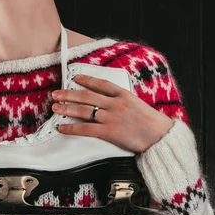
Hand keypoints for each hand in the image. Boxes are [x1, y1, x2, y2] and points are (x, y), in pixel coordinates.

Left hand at [51, 74, 174, 153]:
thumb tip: (111, 102)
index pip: (101, 84)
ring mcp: (111, 117)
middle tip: (56, 94)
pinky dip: (72, 127)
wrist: (159, 136)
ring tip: (55, 107)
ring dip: (67, 108)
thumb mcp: (138, 105)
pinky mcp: (108, 131)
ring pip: (83, 110)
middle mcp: (115, 103)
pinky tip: (62, 127)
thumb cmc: (151, 123)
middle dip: (69, 94)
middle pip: (87, 96)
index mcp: (123, 94)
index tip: (75, 78)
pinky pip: (85, 128)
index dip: (86, 80)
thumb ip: (124, 102)